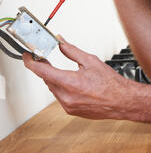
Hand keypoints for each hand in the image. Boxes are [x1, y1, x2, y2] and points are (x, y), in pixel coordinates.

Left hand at [22, 36, 136, 119]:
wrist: (122, 101)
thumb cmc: (111, 84)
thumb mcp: (90, 61)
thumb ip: (72, 51)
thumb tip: (61, 42)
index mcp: (69, 82)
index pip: (42, 71)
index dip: (31, 62)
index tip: (27, 56)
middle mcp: (66, 96)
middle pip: (46, 79)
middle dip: (45, 67)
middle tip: (45, 57)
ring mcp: (68, 105)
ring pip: (53, 88)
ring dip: (54, 78)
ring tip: (63, 70)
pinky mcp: (71, 111)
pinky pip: (60, 96)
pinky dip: (62, 87)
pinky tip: (71, 82)